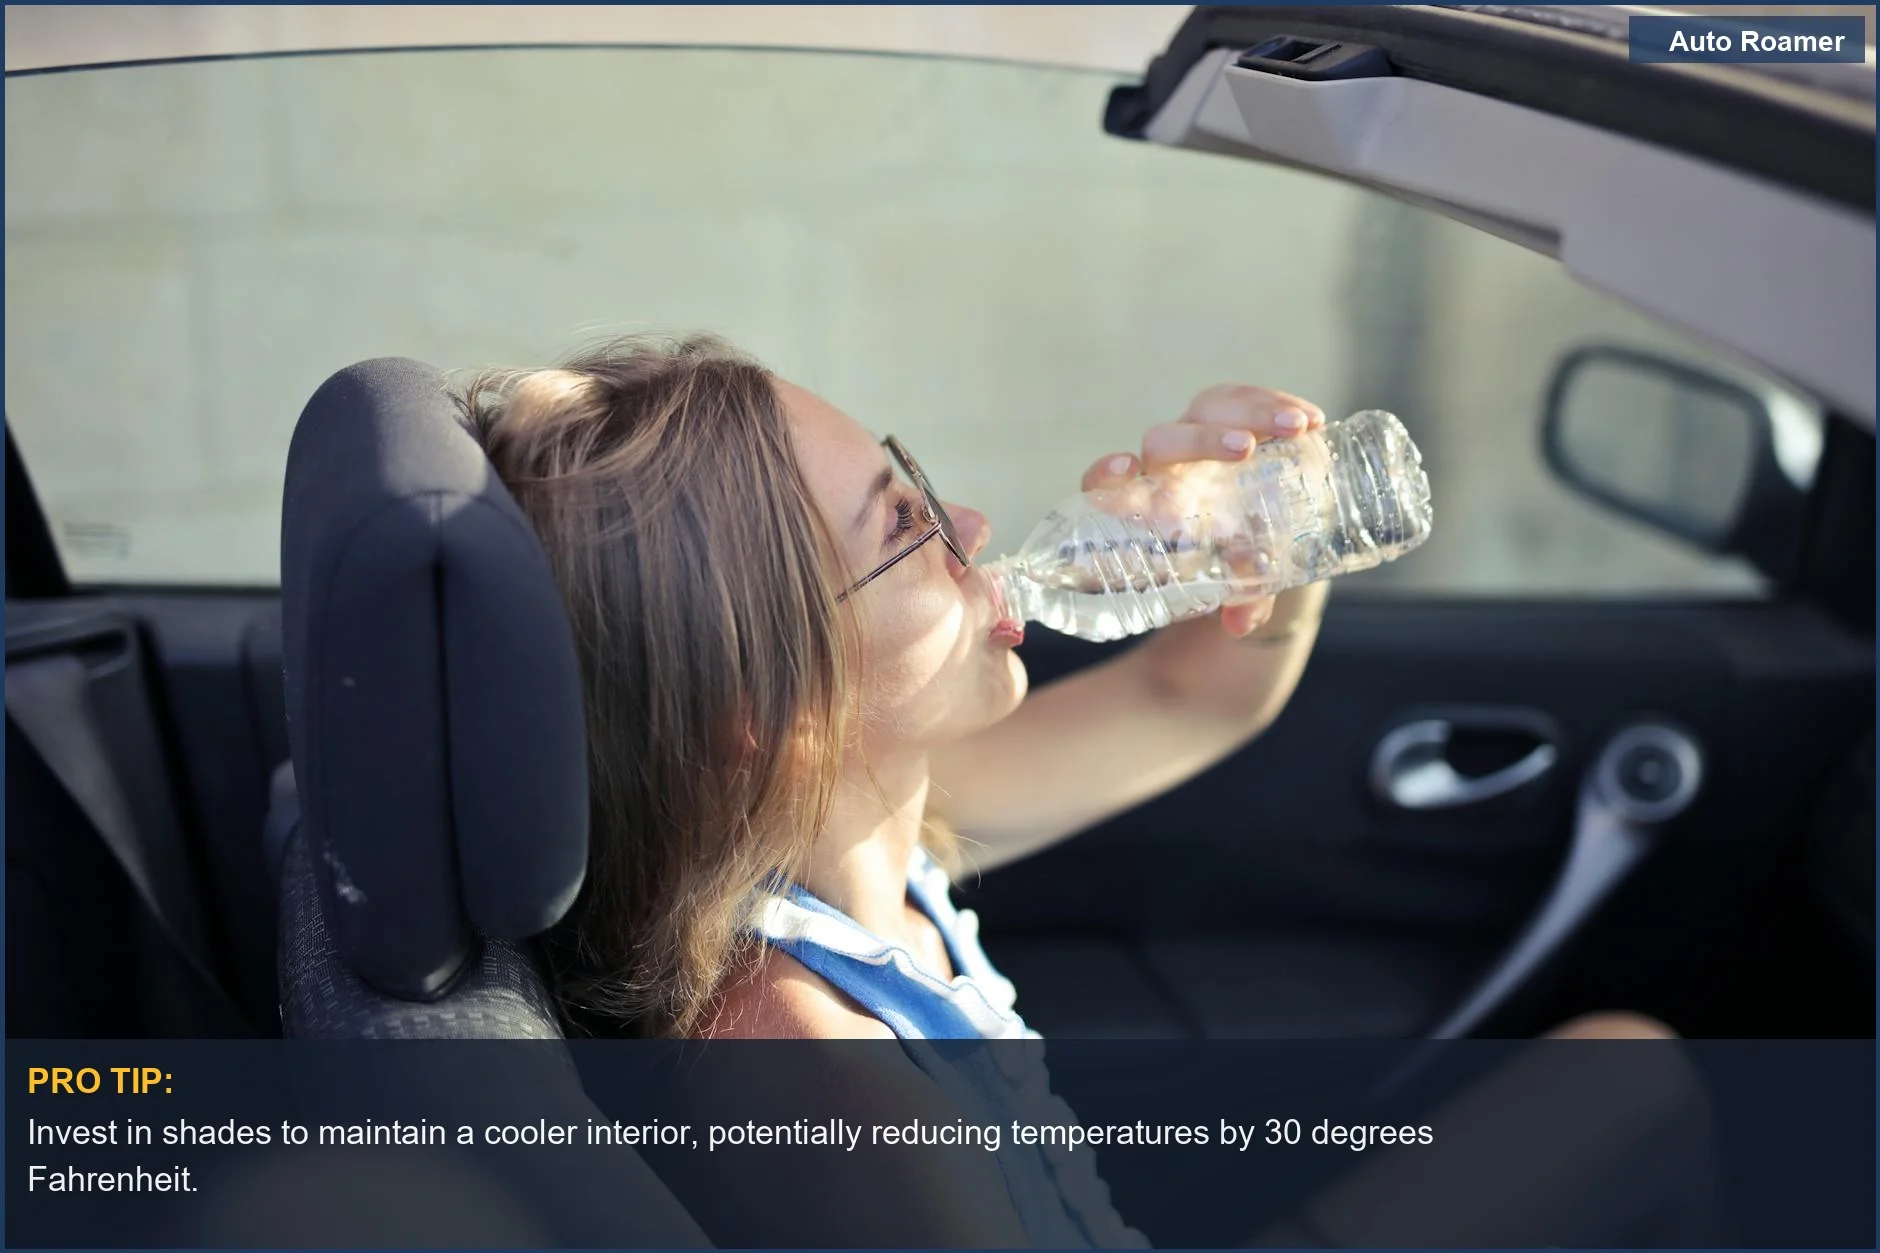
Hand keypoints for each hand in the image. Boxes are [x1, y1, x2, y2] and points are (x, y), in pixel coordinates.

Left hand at [1079, 384, 1325, 636]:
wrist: (1263, 540)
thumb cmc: (1230, 564)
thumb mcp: (1236, 585)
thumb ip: (1240, 600)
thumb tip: (1239, 623)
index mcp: (1148, 507)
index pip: (1106, 484)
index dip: (1107, 475)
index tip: (1125, 467)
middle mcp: (1167, 467)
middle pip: (1164, 440)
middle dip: (1202, 441)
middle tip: (1245, 450)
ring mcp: (1200, 436)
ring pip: (1209, 408)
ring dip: (1252, 413)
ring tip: (1296, 429)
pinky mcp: (1235, 418)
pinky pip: (1246, 400)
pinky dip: (1277, 404)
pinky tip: (1312, 421)